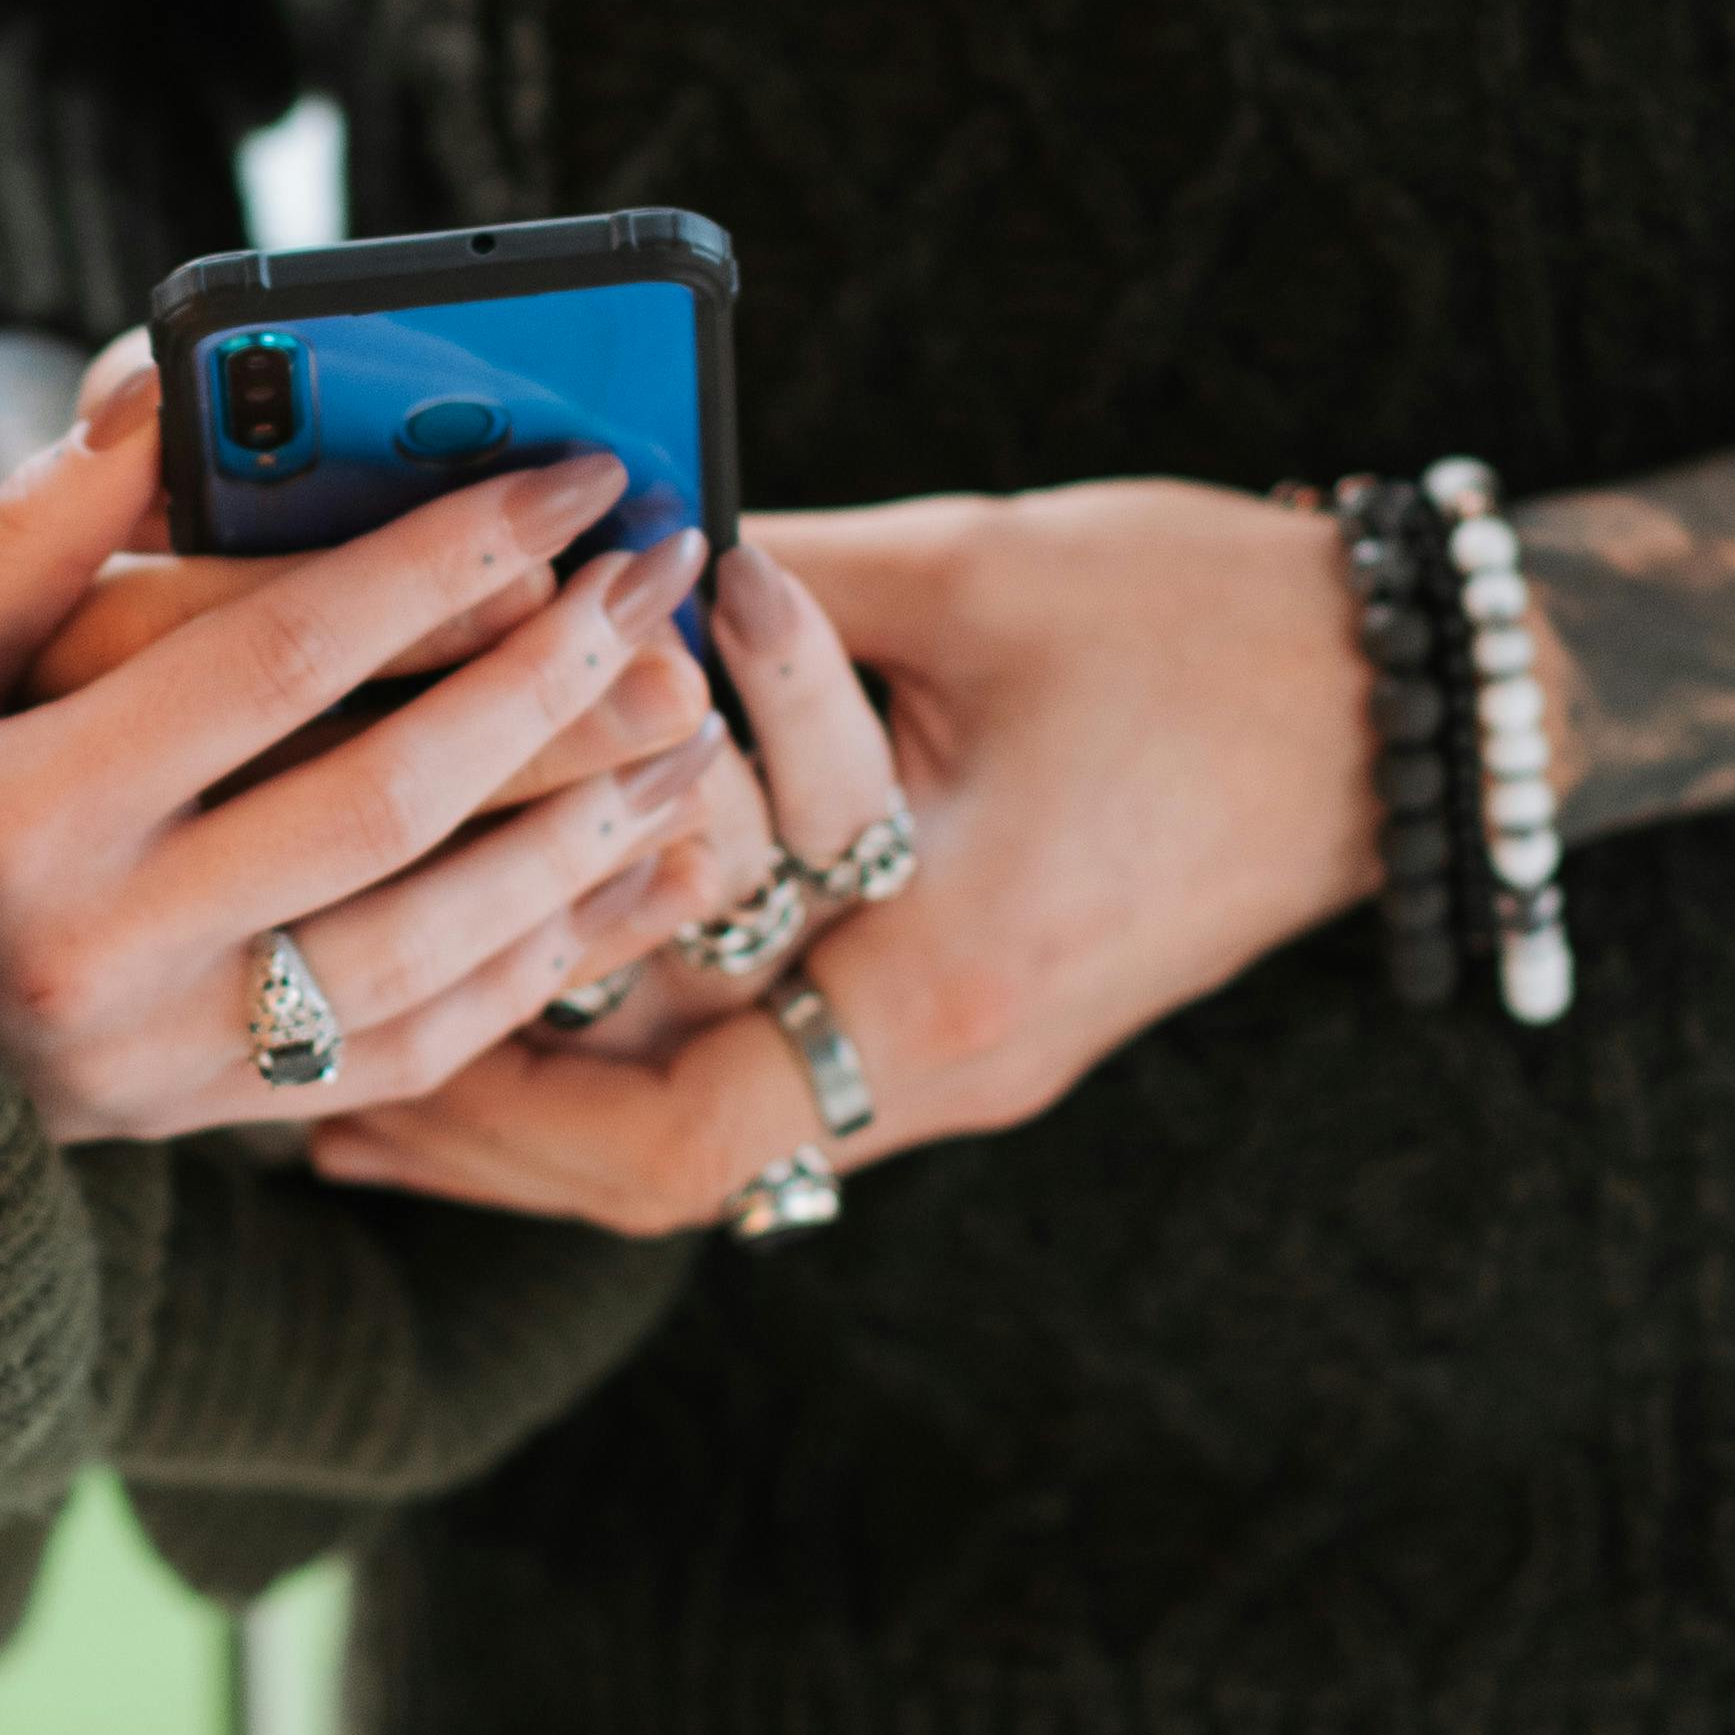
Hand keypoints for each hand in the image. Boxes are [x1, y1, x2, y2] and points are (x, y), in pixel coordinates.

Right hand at [0, 383, 740, 1143]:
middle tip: (663, 581)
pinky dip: (531, 973)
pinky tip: (624, 885)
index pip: (275, 654)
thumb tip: (160, 393)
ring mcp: (154, 1056)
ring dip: (579, 838)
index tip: (569, 478)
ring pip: (426, 949)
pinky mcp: (197, 1118)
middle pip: (384, 801)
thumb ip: (33, 527)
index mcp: (19, 799)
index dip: (439, 557)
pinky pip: (405, 1056)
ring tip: (688, 734)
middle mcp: (94, 944)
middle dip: (551, 680)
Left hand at [307, 487, 1373, 1232]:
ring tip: (394, 1075)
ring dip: (563, 1108)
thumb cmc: (1200, 621)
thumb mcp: (963, 577)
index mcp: (945, 970)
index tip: (372, 1062)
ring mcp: (976, 1052)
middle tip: (326, 1105)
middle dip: (496, 1139)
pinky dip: (665, 1050)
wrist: (1408, 700)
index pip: (679, 1124)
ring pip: (725, 1136)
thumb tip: (589, 570)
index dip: (510, 1104)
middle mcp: (954, 1050)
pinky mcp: (986, 1016)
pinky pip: (788, 1072)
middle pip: (673, 1164)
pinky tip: (565, 1005)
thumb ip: (768, 587)